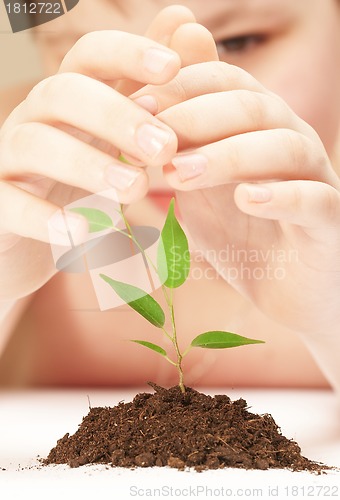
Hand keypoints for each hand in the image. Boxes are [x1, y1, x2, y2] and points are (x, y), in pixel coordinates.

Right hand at [0, 7, 201, 299]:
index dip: (128, 53)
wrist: (29, 233)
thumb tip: (187, 22)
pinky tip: (84, 231)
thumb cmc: (81, 178)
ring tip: (135, 189)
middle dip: (116, 115)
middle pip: (63, 93)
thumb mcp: (117, 134)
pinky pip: (10, 204)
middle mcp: (35, 118)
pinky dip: (46, 218)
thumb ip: (150, 86)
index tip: (172, 68)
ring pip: (36, 144)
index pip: (91, 55)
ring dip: (88, 164)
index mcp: (70, 99)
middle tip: (163, 148)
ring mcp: (10, 160)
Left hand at [133, 60, 339, 336]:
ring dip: (228, 155)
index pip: (224, 82)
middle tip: (151, 143)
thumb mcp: (199, 200)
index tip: (135, 107)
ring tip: (180, 175)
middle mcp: (292, 142)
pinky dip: (280, 195)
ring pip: (284, 147)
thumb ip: (171, 166)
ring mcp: (316, 179)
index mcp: (259, 130)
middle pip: (253, 106)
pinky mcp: (333, 222)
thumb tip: (120, 139)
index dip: (179, 88)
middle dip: (196, 118)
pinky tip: (245, 199)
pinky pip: (315, 199)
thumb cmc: (243, 239)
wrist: (291, 290)